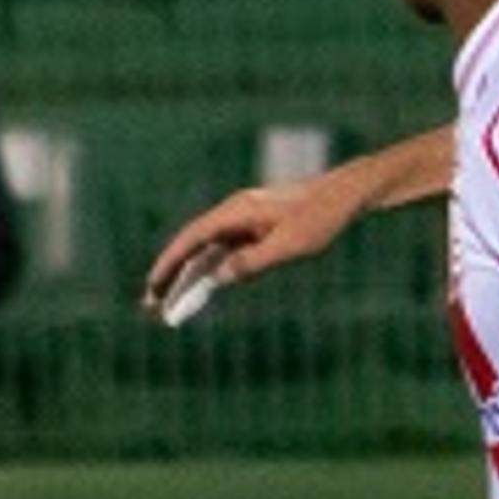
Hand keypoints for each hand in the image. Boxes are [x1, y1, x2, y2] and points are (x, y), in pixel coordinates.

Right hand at [144, 176, 360, 314]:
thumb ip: (252, 262)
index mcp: (237, 211)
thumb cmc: (321, 217)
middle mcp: (235, 212)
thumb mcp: (290, 245)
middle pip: (194, 245)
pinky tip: (203, 288)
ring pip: (208, 249)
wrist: (348, 194)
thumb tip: (217, 278)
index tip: (152, 286)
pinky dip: (211, 269)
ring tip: (171, 303)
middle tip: (151, 304)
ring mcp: (245, 219)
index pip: (192, 239)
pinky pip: (225, 250)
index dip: (169, 263)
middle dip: (171, 275)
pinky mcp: (256, 227)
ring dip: (189, 275)